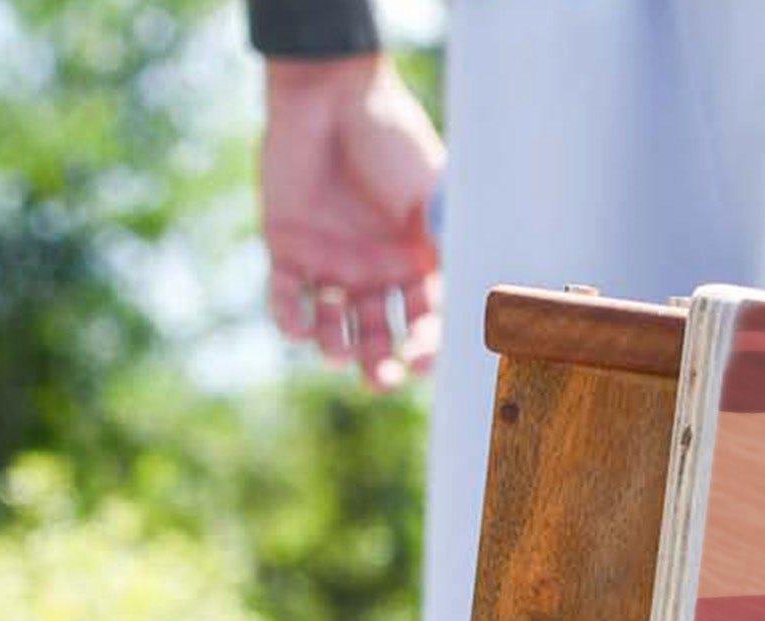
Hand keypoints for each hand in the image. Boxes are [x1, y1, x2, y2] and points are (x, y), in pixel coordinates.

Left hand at [261, 56, 444, 390]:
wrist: (332, 94)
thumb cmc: (391, 139)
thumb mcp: (434, 191)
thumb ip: (451, 239)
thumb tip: (477, 290)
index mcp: (416, 264)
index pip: (424, 323)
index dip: (424, 348)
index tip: (418, 362)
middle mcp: (375, 272)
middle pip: (379, 337)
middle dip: (378, 364)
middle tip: (377, 381)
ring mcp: (331, 263)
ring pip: (333, 325)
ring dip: (334, 347)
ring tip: (335, 350)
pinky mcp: (287, 248)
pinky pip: (287, 296)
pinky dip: (290, 318)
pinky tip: (298, 330)